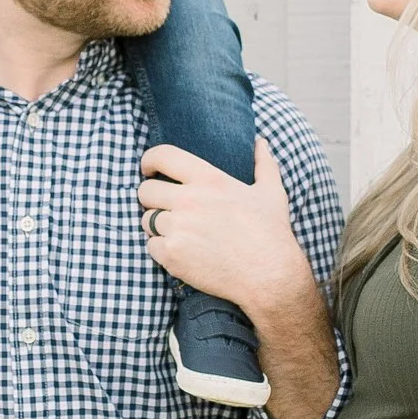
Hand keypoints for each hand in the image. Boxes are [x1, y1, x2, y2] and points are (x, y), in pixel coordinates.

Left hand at [137, 135, 312, 323]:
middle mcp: (189, 200)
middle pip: (146, 191)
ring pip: (146, 220)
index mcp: (209, 179)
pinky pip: (151, 246)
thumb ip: (264, 163)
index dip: (149, 160)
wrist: (270, 276)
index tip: (148, 169)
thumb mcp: (271, 192)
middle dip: (152, 198)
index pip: (162, 156)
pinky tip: (182, 252)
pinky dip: (162, 250)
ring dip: (158, 226)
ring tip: (180, 234)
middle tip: (166, 208)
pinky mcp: (172, 255)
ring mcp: (178, 228)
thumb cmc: (271, 233)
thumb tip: (261, 142)